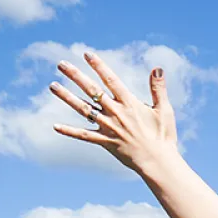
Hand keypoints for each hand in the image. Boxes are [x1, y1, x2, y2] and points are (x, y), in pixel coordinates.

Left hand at [51, 53, 177, 175]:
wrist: (158, 162)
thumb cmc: (163, 136)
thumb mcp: (164, 110)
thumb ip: (158, 88)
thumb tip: (157, 68)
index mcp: (130, 104)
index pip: (111, 80)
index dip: (99, 66)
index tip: (87, 54)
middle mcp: (116, 113)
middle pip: (92, 90)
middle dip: (76, 76)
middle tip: (61, 64)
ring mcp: (108, 127)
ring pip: (83, 109)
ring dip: (66, 97)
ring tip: (52, 85)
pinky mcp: (105, 142)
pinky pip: (84, 135)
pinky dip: (70, 131)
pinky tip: (55, 126)